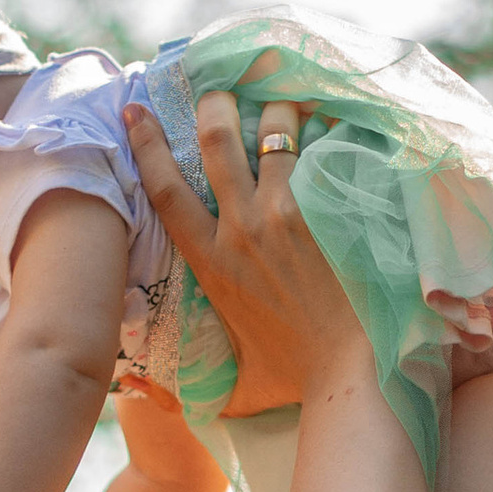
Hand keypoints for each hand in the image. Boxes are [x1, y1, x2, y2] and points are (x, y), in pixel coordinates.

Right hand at [122, 91, 362, 402]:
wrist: (357, 376)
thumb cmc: (301, 381)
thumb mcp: (240, 384)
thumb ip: (203, 387)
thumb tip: (161, 403)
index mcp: (213, 263)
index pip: (165, 190)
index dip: (146, 145)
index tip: (135, 111)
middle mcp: (244, 229)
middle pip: (216, 141)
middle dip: (215, 104)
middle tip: (225, 89)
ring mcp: (290, 213)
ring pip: (275, 132)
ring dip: (280, 109)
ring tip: (291, 101)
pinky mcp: (333, 208)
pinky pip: (327, 148)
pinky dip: (330, 129)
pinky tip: (339, 119)